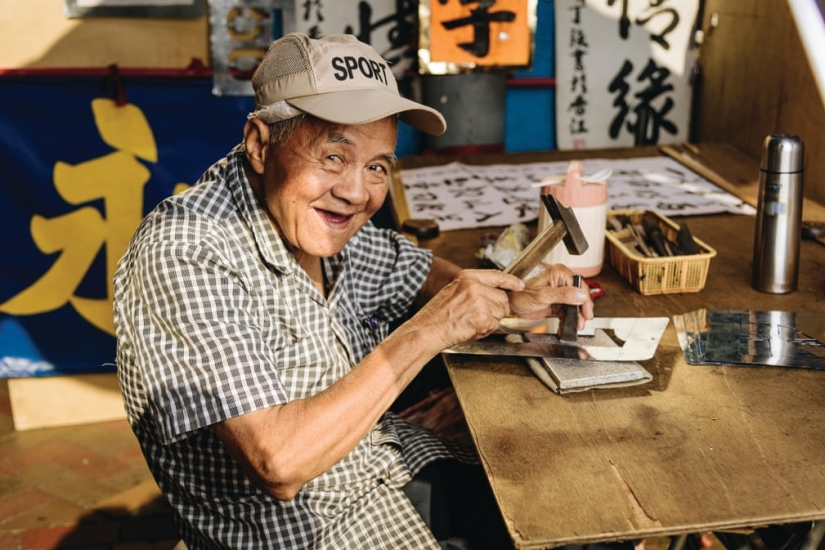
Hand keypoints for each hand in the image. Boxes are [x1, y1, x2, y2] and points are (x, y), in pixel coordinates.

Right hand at [410, 269, 524, 349]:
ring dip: (489, 322)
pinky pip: (493, 325)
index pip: (497, 275)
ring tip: (470, 323)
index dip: (511, 281)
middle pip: (502, 298)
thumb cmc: (437, 315)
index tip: (519, 285)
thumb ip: (474, 289)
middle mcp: (474, 286)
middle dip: (496, 310)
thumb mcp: (454, 291)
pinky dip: (484, 331)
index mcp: (467, 277)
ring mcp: (479, 301)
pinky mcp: (482, 317)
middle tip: (477, 317)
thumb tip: (494, 294)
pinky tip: (470, 329)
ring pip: (500, 313)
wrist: (427, 330)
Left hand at [507, 263, 593, 328]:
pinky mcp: (557, 302)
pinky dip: (568, 320)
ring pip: (574, 305)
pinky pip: (567, 312)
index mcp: (558, 273)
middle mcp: (561, 281)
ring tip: (575, 326)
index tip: (586, 312)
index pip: (579, 285)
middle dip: (581, 310)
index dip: (585, 299)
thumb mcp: (543, 296)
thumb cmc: (520, 295)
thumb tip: (580, 295)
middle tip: (582, 321)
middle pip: (579, 296)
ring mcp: (560, 292)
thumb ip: (563, 295)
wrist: (511, 305)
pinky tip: (566, 327)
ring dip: (575, 317)